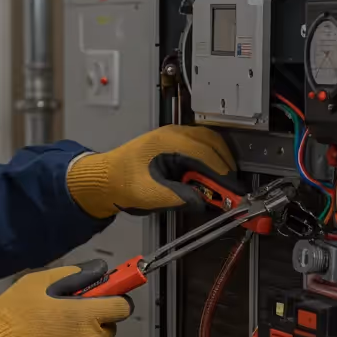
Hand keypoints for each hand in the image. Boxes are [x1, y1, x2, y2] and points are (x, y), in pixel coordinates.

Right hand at [0, 261, 132, 336]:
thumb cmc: (11, 317)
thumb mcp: (37, 283)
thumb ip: (73, 275)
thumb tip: (98, 271)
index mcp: (86, 315)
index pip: (123, 307)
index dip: (114, 300)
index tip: (103, 298)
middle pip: (108, 328)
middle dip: (94, 321)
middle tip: (66, 316)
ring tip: (49, 336)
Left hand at [67, 124, 236, 218]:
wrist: (103, 179)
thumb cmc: (121, 183)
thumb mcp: (150, 195)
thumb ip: (179, 198)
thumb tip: (204, 202)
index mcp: (167, 142)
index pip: (205, 155)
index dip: (223, 174)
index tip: (233, 191)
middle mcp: (174, 134)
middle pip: (213, 145)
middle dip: (225, 167)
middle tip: (232, 190)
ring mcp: (174, 136)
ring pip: (209, 143)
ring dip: (220, 162)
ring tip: (223, 185)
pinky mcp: (174, 144)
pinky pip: (201, 147)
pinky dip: (211, 160)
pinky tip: (209, 177)